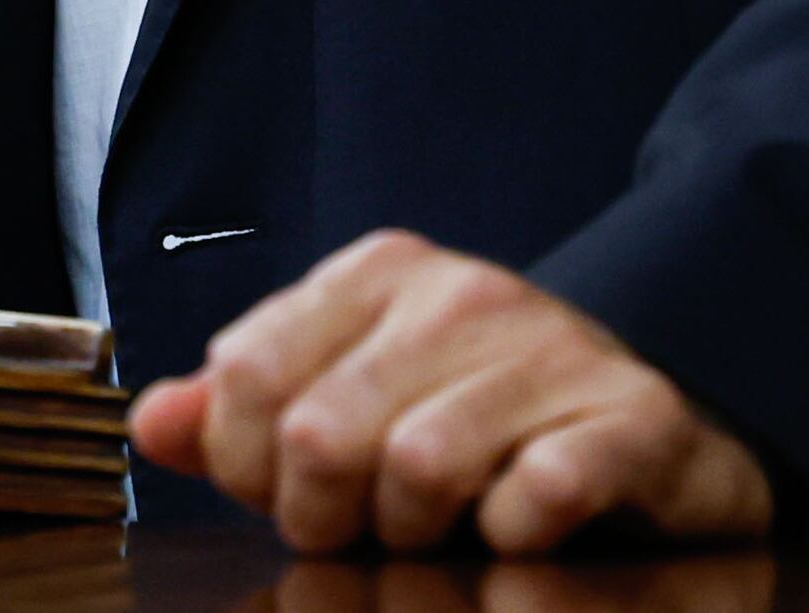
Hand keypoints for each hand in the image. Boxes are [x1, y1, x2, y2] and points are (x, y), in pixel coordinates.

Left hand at [128, 232, 772, 554]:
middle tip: (362, 532)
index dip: (246, 466)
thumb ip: (243, 411)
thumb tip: (154, 423)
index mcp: (380, 274)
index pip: (245, 373)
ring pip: (419, 465)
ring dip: (415, 531)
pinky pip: (540, 494)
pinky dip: (515, 534)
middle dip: (324, 514)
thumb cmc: (481, 416)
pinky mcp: (634, 418)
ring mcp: (554, 348)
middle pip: (319, 431)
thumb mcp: (352, 394)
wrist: (655, 418)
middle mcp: (463, 294)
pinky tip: (519, 529)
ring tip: (440, 530)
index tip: (288, 495)